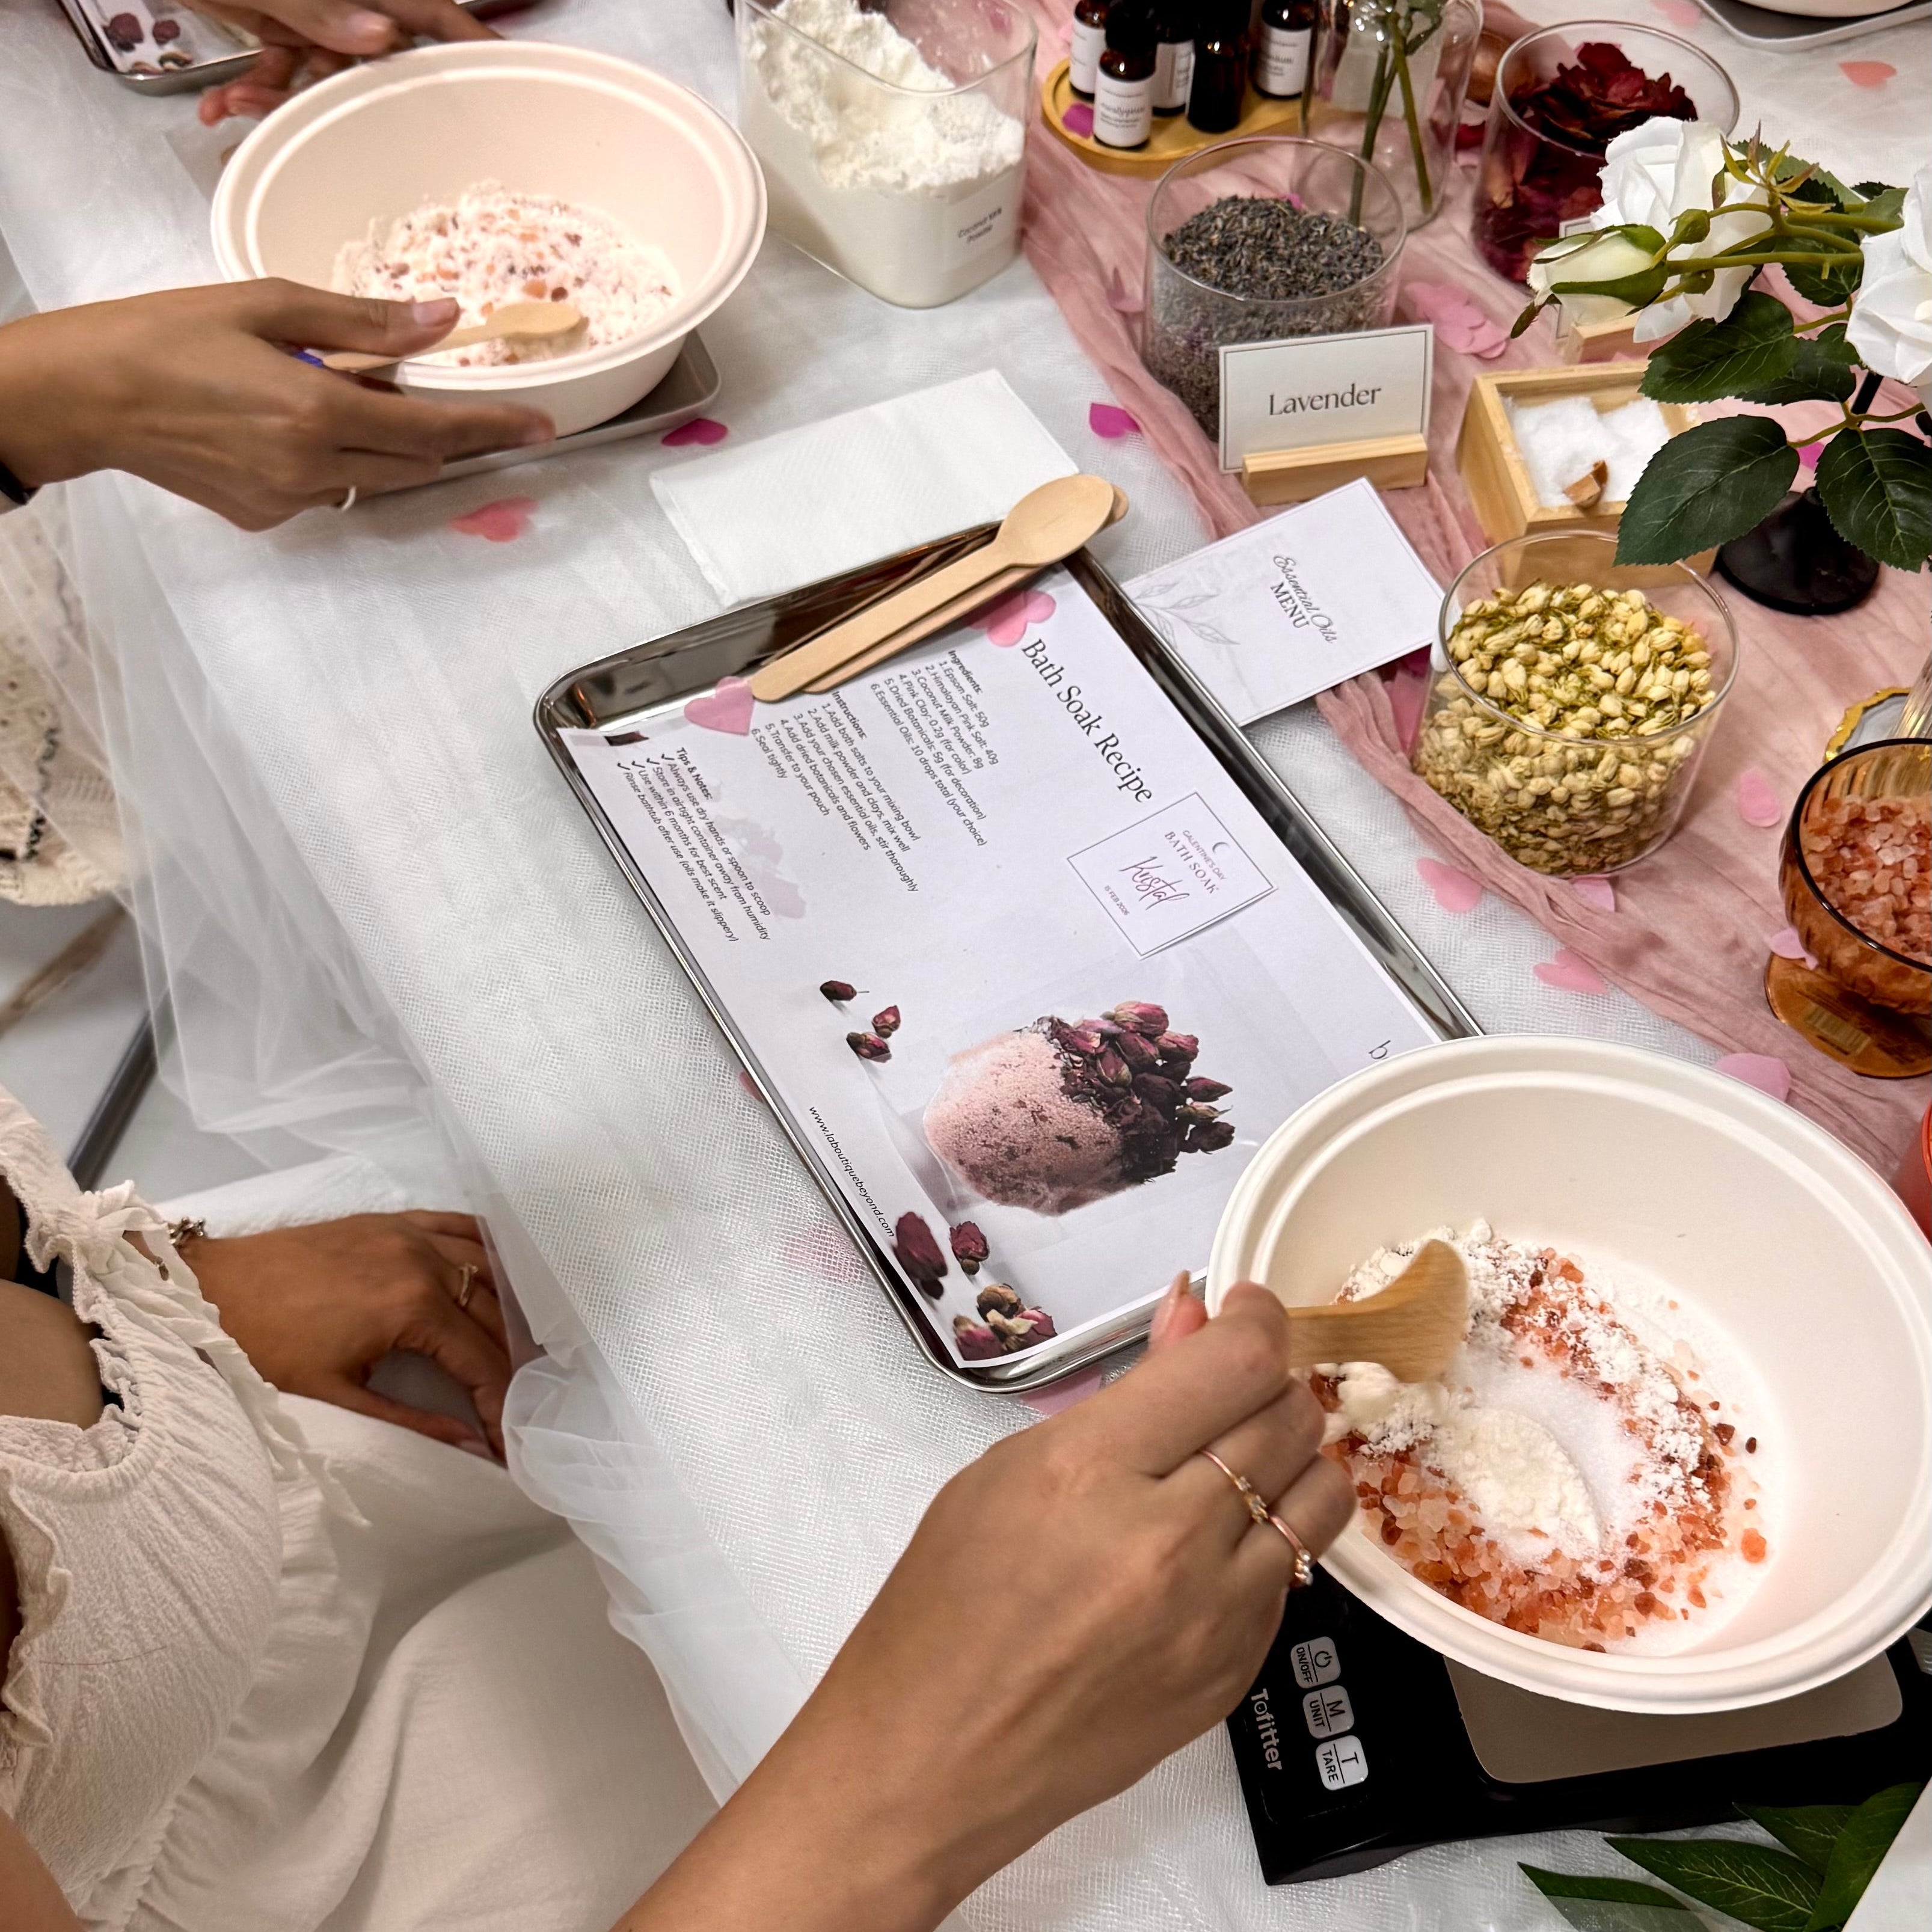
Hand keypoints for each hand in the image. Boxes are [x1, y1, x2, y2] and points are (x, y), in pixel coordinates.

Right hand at [0, 281, 551, 527]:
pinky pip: (327, 492)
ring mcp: (288, 499)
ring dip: (390, 449)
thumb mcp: (267, 304)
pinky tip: (297, 424)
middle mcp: (311, 467)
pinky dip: (336, 461)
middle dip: (449, 441)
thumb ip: (363, 322)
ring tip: (365, 402)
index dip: (492, 429)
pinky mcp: (265, 517)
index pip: (432, 431)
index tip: (541, 427)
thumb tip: (442, 321)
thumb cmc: (167, 335)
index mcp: (317, 412)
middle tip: (478, 414)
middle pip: (415, 465)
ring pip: (374, 481)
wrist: (87, 395)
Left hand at [186, 1210, 510, 1457]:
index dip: (500, 1405)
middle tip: (514, 1404)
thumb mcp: (337, 1395)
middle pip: (494, 1316)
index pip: (481, 1360)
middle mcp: (424, 1261)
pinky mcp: (392, 1220)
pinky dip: (486, 1250)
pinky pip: (458, 1226)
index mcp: (413, 1306)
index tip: (506, 1442)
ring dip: (506, 1310)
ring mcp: (410, 1234)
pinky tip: (498, 1273)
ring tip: (513, 1349)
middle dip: (509, 1366)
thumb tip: (472, 1444)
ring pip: (487, 1269)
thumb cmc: (265, 1346)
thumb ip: (412, 1420)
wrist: (209, 1289)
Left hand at [189, 0, 493, 123]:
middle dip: (341, 99)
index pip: (429, 13)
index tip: (504, 80)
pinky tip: (221, 110)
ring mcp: (310, 9)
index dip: (469, 47)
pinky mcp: (275, 18)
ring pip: (324, 71)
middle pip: (375, 58)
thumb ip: (318, 6)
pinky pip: (282, 63)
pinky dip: (253, 89)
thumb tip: (380, 34)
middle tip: (320, 130)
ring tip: (239, 109)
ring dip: (280, 101)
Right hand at [619, 1278, 1354, 1931]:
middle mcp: (1168, 1541)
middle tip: (1233, 1383)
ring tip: (1240, 1459)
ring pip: (1321, 1494)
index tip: (1246, 1310)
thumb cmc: (946, 1608)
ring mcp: (1212, 1618)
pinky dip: (1269, 1539)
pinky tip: (1212, 1542)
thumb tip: (1191, 1314)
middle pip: (1289, 1417)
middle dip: (1270, 1382)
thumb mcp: (1009, 1471)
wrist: (933, 1759)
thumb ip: (1124, 1395)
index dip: (1255, 1319)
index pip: (1235, 1363)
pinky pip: (1294, 1574)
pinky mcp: (1236, 1674)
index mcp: (1092, 1472)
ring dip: (1292, 1458)